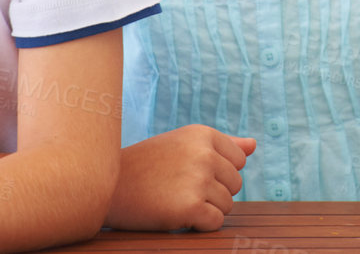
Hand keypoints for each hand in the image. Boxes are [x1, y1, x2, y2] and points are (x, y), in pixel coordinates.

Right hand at [108, 126, 256, 230]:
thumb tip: (254, 145)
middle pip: (235, 184)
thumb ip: (222, 145)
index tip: (189, 173)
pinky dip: (199, 226)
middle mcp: (204, 153)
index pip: (239, 160)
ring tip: (175, 200)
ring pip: (227, 205)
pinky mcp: (191, 206)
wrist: (104, 187)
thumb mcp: (183, 145)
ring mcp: (198, 179)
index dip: (218, 173)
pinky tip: (177, 216)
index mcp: (203, 134)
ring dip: (205, 210)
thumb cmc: (146, 166)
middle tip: (179, 189)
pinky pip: (215, 223)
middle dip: (213, 192)